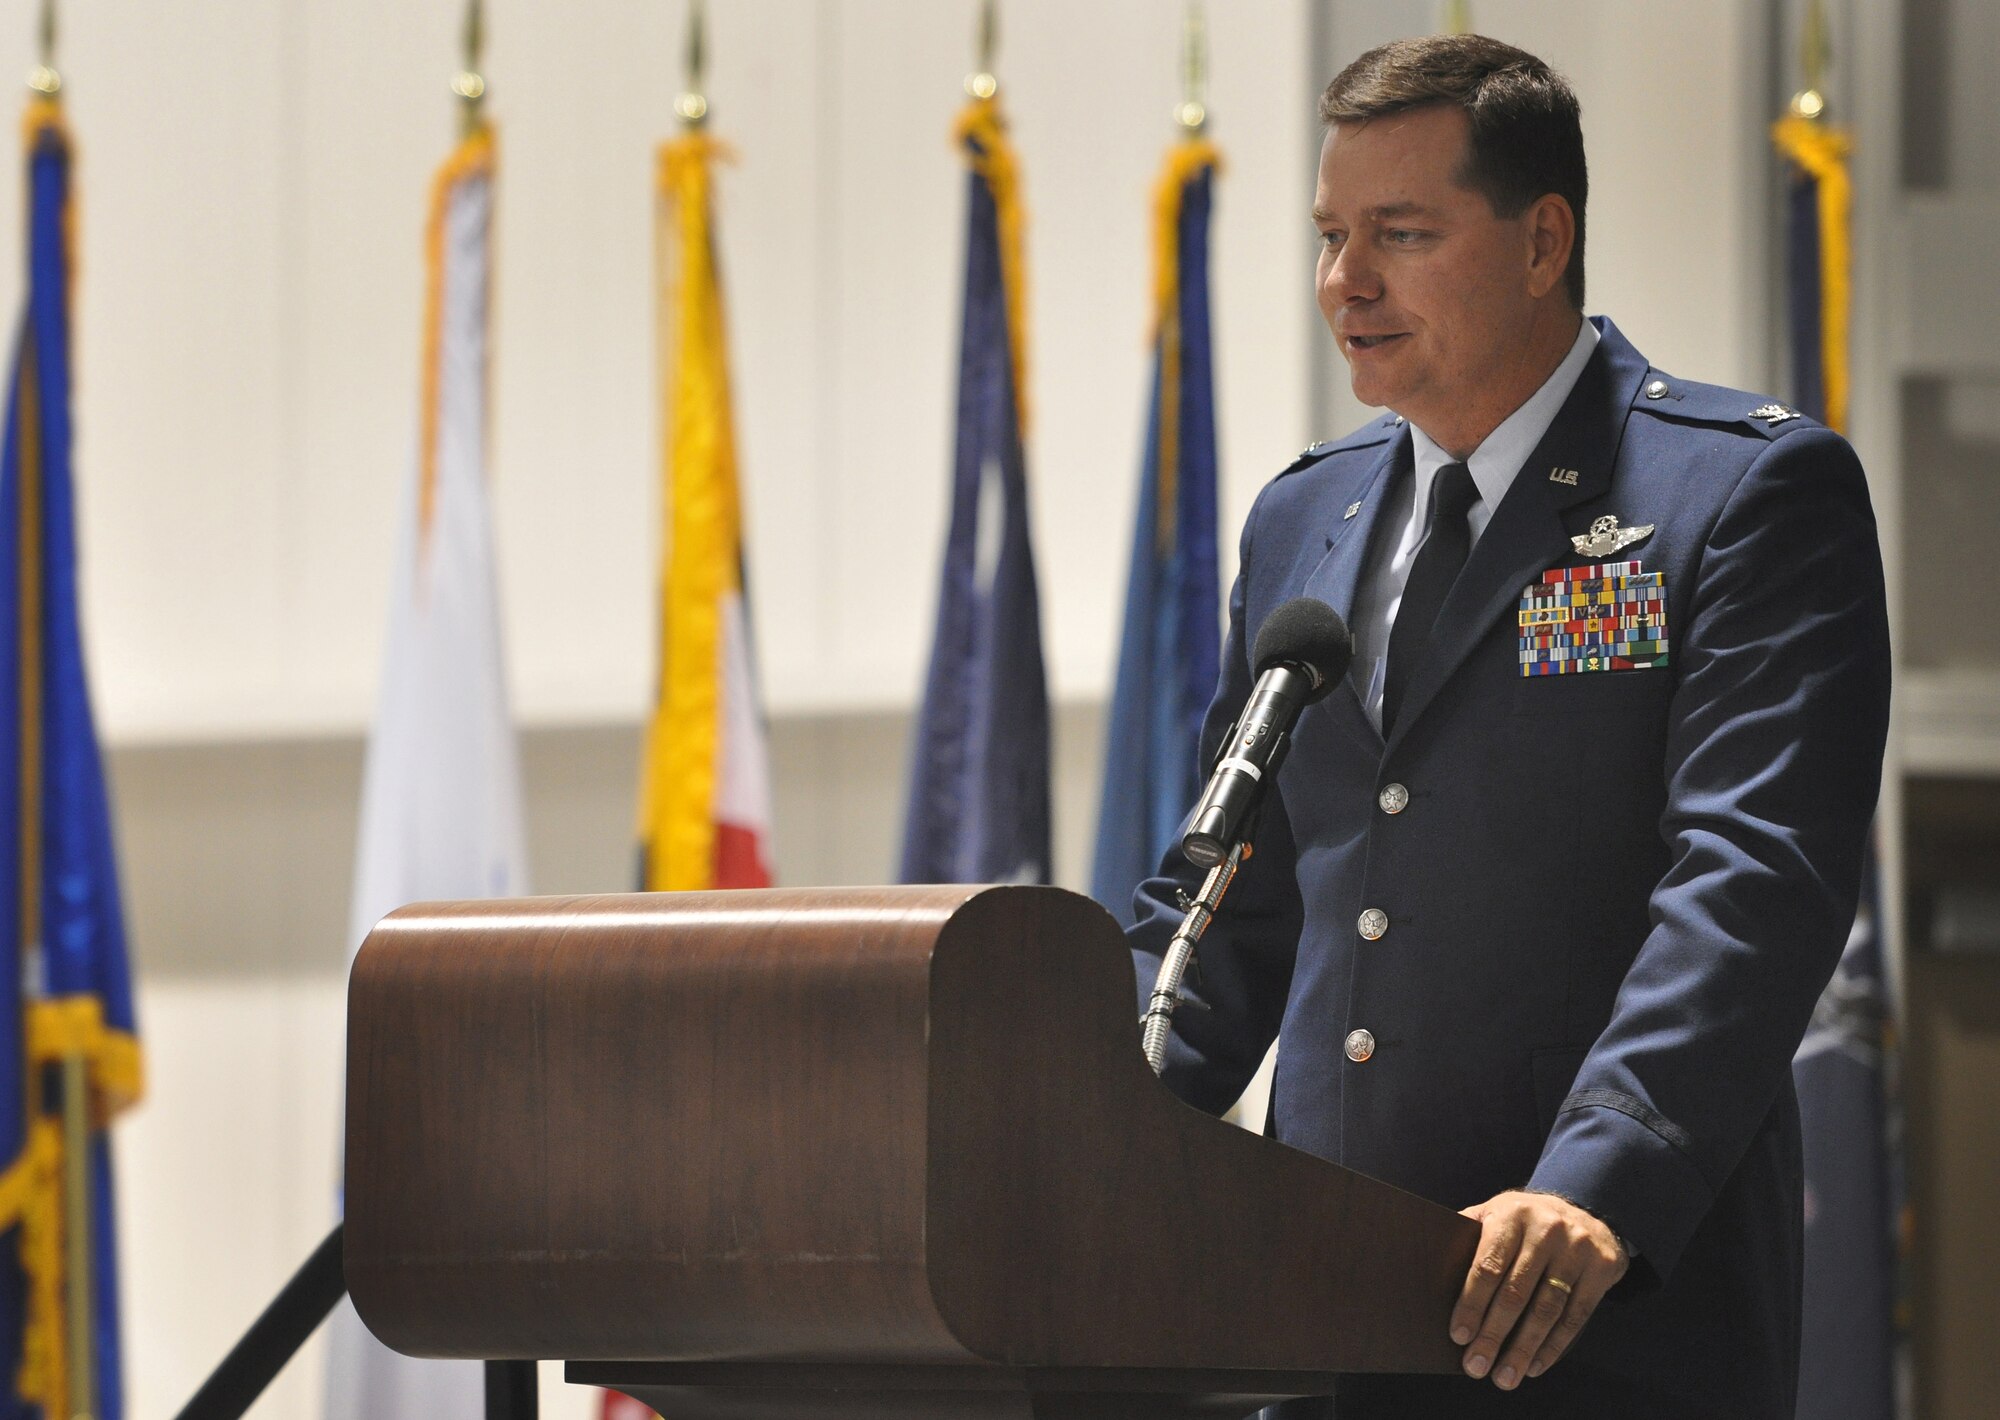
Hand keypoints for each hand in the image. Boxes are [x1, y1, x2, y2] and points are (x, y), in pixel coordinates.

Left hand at [1450, 1189, 1627, 1388]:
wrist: (1586, 1210)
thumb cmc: (1525, 1220)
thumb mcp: (1496, 1213)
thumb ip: (1469, 1236)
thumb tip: (1434, 1273)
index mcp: (1511, 1214)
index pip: (1487, 1266)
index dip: (1472, 1304)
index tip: (1459, 1336)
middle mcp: (1546, 1229)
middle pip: (1515, 1293)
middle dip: (1493, 1335)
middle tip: (1477, 1366)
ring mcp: (1577, 1249)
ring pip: (1546, 1310)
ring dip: (1523, 1349)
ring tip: (1505, 1376)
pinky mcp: (1601, 1269)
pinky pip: (1575, 1316)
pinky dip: (1554, 1346)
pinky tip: (1535, 1366)